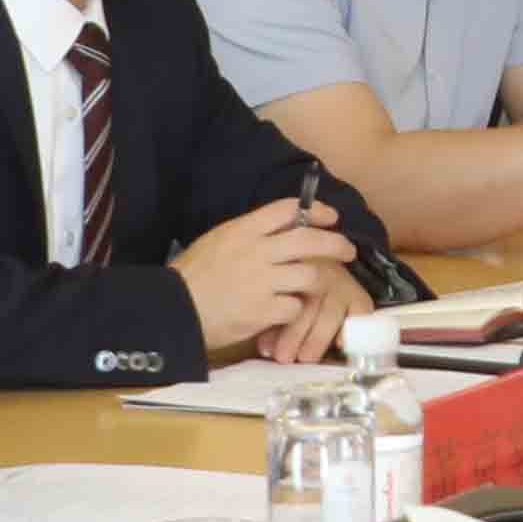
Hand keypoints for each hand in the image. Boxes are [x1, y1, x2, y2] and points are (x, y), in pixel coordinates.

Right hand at [173, 193, 358, 358]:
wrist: (174, 309)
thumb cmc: (192, 275)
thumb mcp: (217, 241)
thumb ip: (248, 234)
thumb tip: (279, 229)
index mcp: (243, 230)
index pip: (288, 210)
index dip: (316, 211)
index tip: (332, 217)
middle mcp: (257, 251)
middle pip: (309, 239)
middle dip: (335, 243)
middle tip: (348, 250)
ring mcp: (262, 281)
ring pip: (310, 274)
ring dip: (319, 280)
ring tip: (319, 286)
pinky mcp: (264, 310)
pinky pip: (296, 306)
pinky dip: (297, 309)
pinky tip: (291, 311)